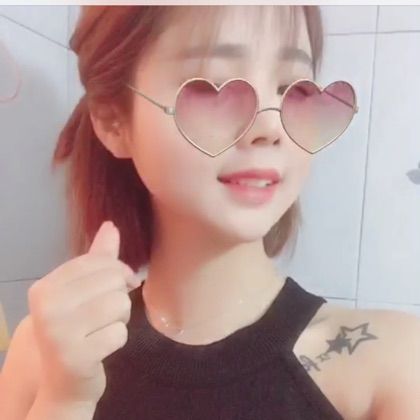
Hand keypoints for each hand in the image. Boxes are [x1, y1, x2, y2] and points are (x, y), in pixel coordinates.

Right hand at [27, 221, 141, 405]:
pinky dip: (117, 339)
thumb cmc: (74, 329)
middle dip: (119, 297)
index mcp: (45, 288)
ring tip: (103, 328)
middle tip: (105, 313)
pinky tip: (101, 346)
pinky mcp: (77, 357)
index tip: (122, 282)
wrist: (62, 381)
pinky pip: (120, 334)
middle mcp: (47, 307)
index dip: (118, 270)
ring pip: (120, 304)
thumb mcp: (81, 292)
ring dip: (120, 318)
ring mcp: (60, 333)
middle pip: (113, 281)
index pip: (98, 262)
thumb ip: (96, 259)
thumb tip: (111, 225)